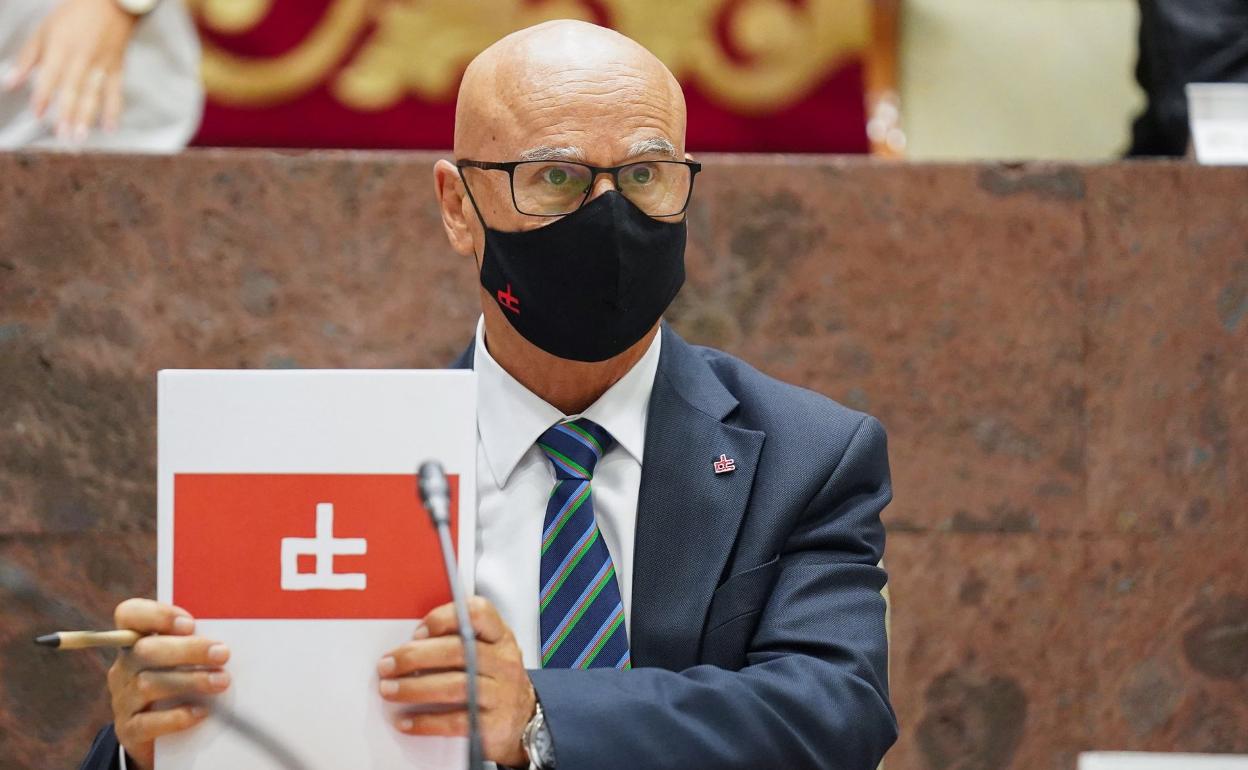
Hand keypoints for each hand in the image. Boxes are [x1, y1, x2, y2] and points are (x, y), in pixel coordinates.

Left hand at [1, 0, 136, 141]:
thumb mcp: (45, 30)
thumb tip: (10, 82)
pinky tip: (110, 128)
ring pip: (93, 95)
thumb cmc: (75, 14)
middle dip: (67, 114)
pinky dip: (113, 111)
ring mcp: (101, 65)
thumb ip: (28, 57)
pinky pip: (116, 93)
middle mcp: (82, 58)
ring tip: (80, 136)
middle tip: (62, 135)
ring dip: (87, 117)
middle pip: (73, 90)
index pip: (50, 76)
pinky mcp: (117, 68)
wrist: (111, 2)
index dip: (43, 95)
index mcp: (61, 47)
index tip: (38, 113)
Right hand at [107, 598, 231, 769]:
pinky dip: (176, 717)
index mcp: (135, 642)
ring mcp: (122, 699)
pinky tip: (201, 712)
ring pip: (148, 684)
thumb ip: (194, 644)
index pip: (129, 615)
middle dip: (188, 650)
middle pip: (145, 650)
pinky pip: (148, 723)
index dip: (156, 615)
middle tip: (223, 653)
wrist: (154, 735)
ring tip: (222, 681)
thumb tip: (226, 640)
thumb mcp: (181, 660)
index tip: (190, 624)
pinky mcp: (129, 730)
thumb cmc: (177, 684)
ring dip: (190, 681)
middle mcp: (124, 668)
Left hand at [377, 597, 534, 766]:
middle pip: (458, 651)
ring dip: (415, 688)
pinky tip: (407, 721)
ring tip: (390, 690)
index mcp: (499, 636)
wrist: (523, 718)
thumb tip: (408, 645)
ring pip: (455, 686)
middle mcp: (503, 661)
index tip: (417, 632)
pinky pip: (456, 721)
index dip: (443, 619)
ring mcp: (501, 693)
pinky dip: (427, 722)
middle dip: (415, 657)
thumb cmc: (494, 678)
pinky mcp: (493, 724)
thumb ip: (456, 640)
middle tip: (387, 665)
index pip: (477, 613)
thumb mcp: (487, 650)